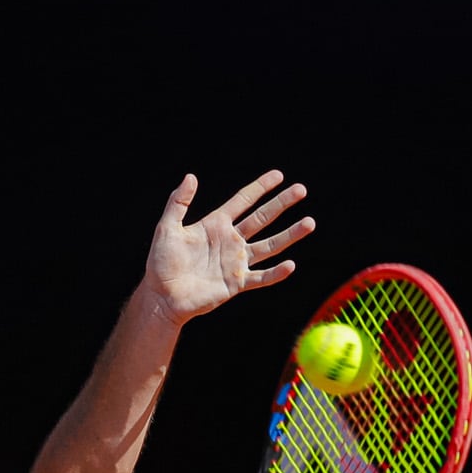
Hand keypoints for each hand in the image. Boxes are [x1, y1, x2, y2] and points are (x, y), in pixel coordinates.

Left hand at [140, 170, 314, 325]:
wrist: (162, 297)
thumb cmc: (161, 264)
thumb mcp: (167, 228)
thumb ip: (178, 203)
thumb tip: (191, 177)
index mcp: (216, 224)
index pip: (243, 200)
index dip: (260, 187)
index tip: (278, 175)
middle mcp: (230, 241)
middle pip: (262, 218)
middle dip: (282, 204)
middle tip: (301, 190)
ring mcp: (236, 262)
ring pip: (269, 246)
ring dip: (289, 235)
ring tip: (310, 223)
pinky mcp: (237, 283)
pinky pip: (261, 277)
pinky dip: (276, 273)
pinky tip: (290, 264)